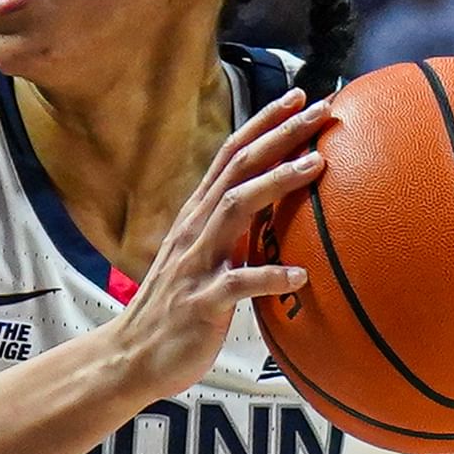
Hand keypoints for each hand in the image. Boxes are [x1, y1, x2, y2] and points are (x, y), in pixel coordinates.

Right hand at [108, 86, 325, 404]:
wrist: (131, 356)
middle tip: (321, 111)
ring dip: (277, 182)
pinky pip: (237, 285)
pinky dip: (269, 276)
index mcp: (197, 216)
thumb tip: (275, 210)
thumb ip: (234, 231)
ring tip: (316, 165)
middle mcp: (195, 229)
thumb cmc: (177, 309)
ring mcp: (196, 264)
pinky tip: (300, 275)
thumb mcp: (204, 258)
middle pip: (239, 167)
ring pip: (236, 209)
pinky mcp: (200, 303)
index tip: (300, 96)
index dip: (264, 123)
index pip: (231, 155)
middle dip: (280, 135)